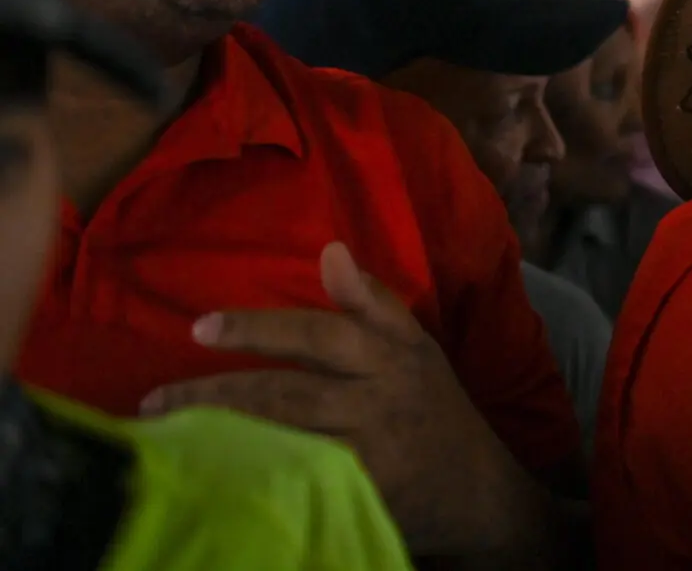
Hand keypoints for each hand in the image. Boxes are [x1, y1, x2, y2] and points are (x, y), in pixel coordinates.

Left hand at [143, 243, 536, 553]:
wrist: (480, 492)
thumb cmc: (436, 410)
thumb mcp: (417, 347)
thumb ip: (372, 302)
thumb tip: (330, 251)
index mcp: (390, 357)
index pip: (318, 335)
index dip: (258, 330)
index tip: (199, 328)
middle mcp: (377, 402)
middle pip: (286, 393)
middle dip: (216, 394)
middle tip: (155, 400)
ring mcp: (367, 454)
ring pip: (284, 440)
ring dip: (221, 436)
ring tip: (167, 433)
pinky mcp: (358, 498)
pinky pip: (296, 484)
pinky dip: (253, 477)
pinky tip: (210, 476)